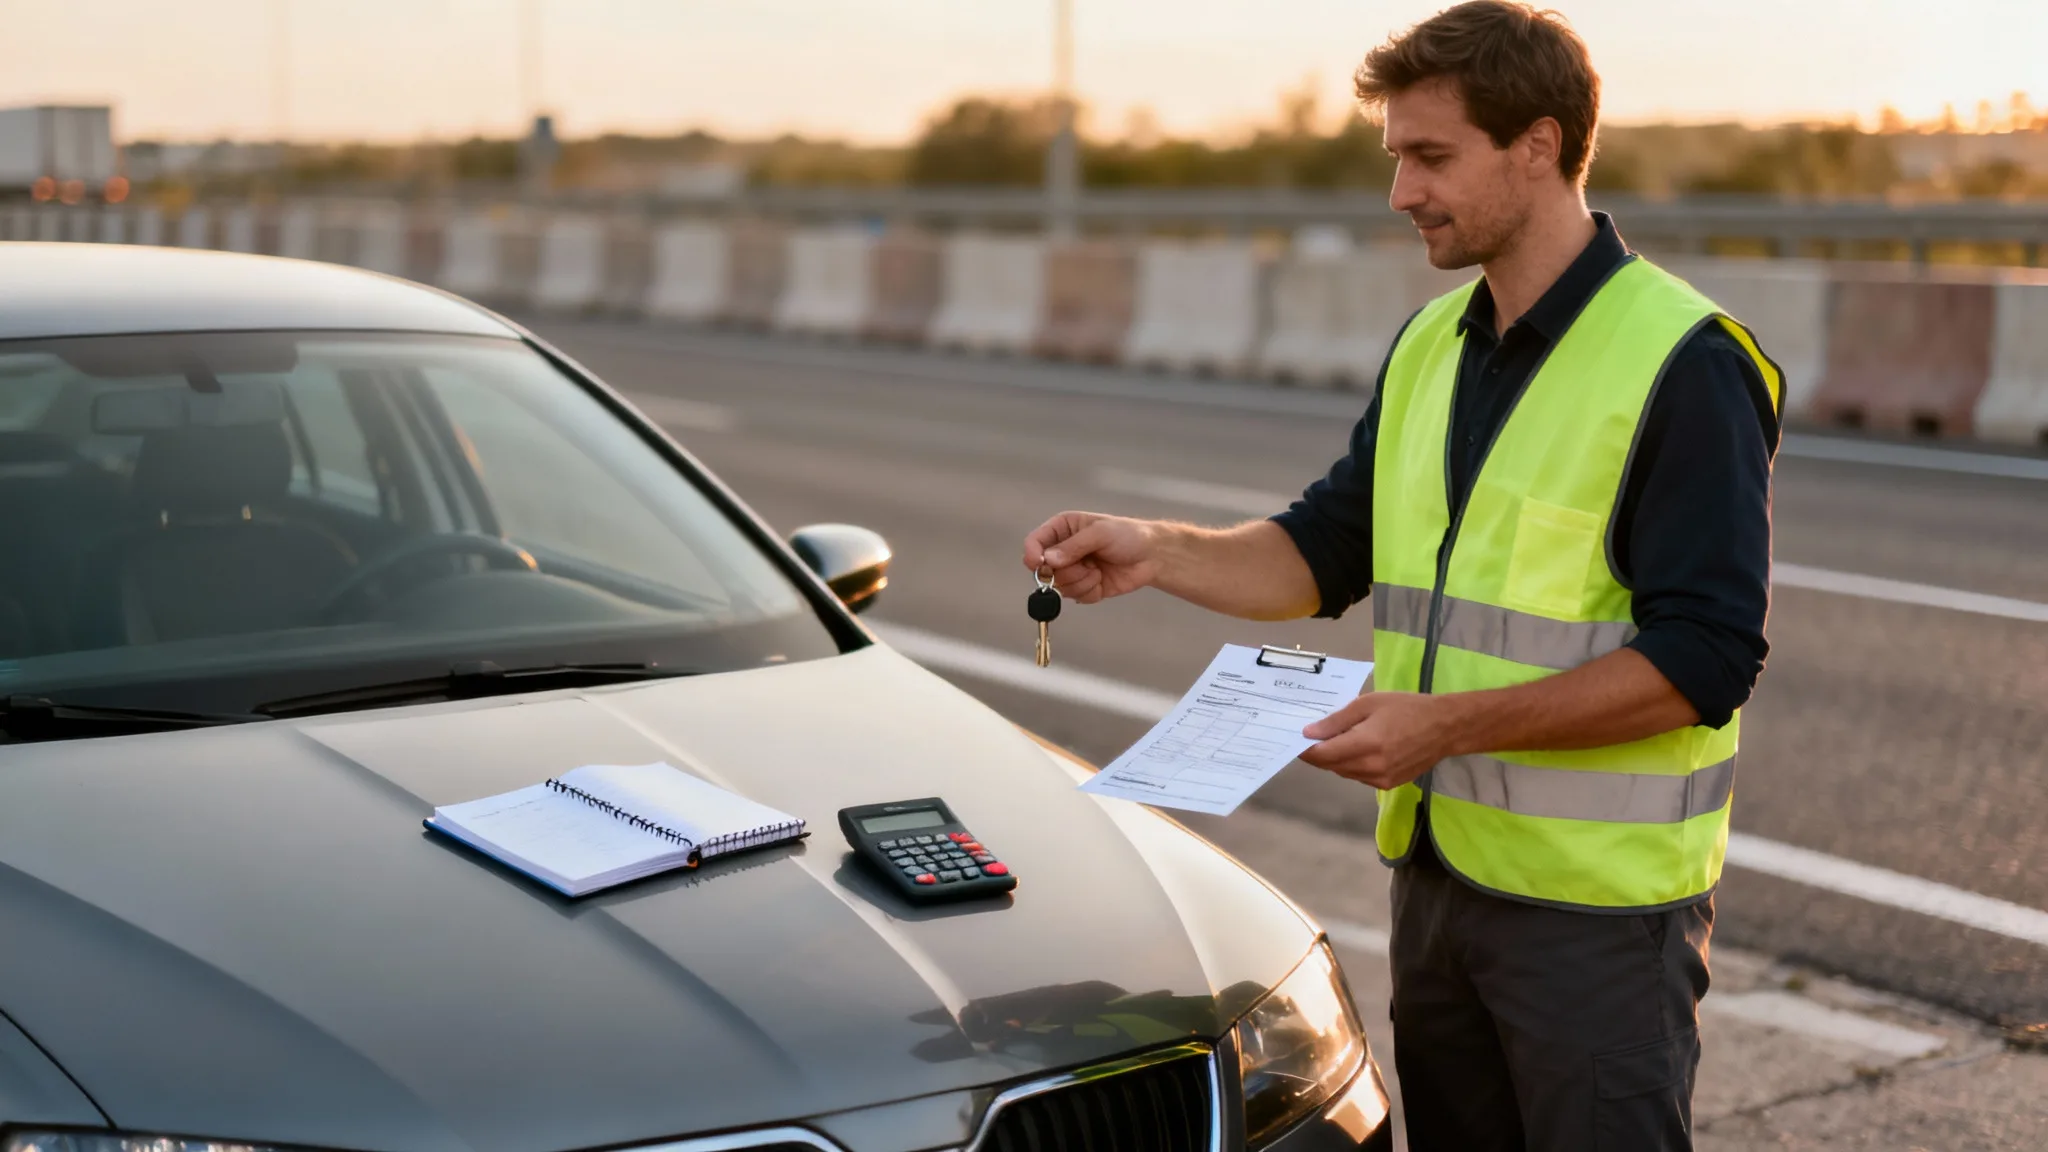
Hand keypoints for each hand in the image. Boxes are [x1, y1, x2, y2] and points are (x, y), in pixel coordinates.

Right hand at [1022, 512, 1160, 603]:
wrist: (1152, 556)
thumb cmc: (1127, 535)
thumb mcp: (1100, 533)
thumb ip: (1073, 546)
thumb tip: (1047, 560)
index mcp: (1062, 529)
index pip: (1035, 542)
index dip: (1033, 554)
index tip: (1038, 564)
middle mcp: (1063, 550)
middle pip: (1044, 570)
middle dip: (1066, 571)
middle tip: (1086, 565)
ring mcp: (1073, 571)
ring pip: (1059, 586)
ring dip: (1080, 581)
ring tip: (1098, 570)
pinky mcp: (1084, 588)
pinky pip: (1076, 597)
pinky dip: (1089, 591)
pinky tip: (1101, 580)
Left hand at [1298, 692, 1458, 790]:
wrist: (1445, 728)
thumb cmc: (1407, 708)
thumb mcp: (1369, 704)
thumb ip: (1337, 720)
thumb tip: (1309, 733)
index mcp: (1366, 744)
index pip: (1323, 754)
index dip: (1305, 750)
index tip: (1294, 740)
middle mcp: (1371, 767)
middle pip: (1331, 766)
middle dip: (1317, 754)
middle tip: (1310, 738)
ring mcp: (1381, 780)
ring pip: (1344, 773)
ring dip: (1334, 760)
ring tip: (1334, 741)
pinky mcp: (1389, 785)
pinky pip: (1359, 776)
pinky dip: (1351, 765)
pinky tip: (1355, 749)